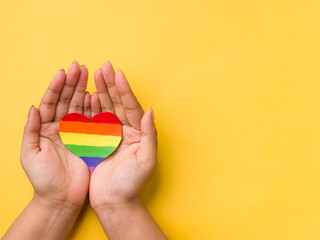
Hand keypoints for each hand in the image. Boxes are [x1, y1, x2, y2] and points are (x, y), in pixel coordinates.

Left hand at [21, 62, 90, 208]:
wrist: (61, 198)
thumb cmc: (43, 179)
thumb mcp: (30, 154)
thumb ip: (31, 130)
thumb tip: (33, 107)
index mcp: (44, 129)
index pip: (50, 103)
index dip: (56, 87)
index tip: (64, 73)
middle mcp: (60, 128)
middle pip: (66, 101)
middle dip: (72, 83)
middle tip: (79, 67)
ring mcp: (75, 133)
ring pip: (79, 107)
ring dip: (83, 91)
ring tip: (89, 75)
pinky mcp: (88, 141)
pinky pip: (91, 121)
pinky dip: (93, 108)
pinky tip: (96, 96)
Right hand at [89, 62, 156, 209]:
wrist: (114, 201)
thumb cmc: (132, 183)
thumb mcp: (146, 160)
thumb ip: (150, 135)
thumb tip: (151, 111)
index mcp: (139, 133)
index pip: (132, 107)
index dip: (125, 90)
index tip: (118, 74)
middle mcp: (126, 131)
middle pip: (119, 103)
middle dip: (111, 85)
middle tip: (104, 66)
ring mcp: (112, 134)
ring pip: (106, 108)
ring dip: (101, 91)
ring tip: (95, 74)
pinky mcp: (99, 141)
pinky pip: (94, 120)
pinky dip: (91, 107)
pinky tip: (88, 95)